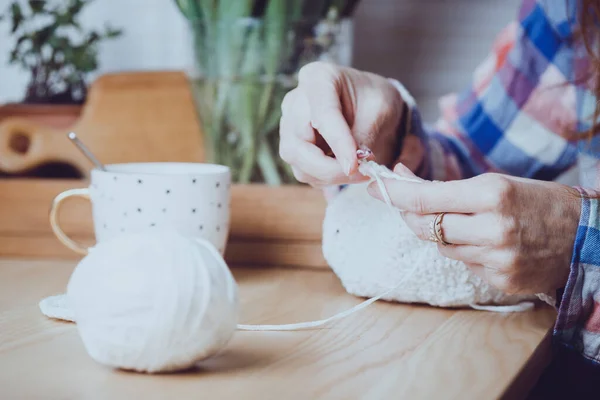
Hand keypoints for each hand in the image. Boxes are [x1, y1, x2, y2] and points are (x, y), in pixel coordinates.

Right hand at [279, 62, 403, 185]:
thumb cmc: (373, 99)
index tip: (355, 165)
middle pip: (299, 145)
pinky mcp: (293, 147)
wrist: (368, 104)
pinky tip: (346, 171)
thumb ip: (363, 136)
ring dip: (328, 175)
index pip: (323, 115)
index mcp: (318, 78)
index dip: (338, 144)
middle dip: (329, 167)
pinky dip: (326, 178)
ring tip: (359, 172)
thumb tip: (349, 166)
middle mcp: (295, 102)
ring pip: (297, 162)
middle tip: (360, 173)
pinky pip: (303, 171)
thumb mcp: (379, 109)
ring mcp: (289, 126)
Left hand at [367, 164, 580, 294]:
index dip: (392, 193)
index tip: (373, 186)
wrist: (587, 236)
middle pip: (424, 227)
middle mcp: (492, 228)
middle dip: (409, 215)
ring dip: (442, 234)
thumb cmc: (538, 201)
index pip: (424, 198)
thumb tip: (404, 182)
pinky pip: (464, 265)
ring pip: (442, 247)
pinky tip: (488, 244)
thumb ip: (449, 189)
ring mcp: (497, 259)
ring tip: (468, 223)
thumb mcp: (496, 183)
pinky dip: (465, 252)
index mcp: (491, 193)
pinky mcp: (501, 281)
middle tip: (404, 203)